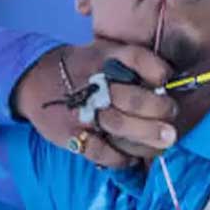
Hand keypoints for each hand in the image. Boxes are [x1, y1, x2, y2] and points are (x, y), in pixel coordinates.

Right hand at [12, 40, 179, 166]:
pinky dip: (121, 157)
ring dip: (147, 136)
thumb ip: (136, 62)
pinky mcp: (70, 135)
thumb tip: (170, 82)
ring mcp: (82, 111)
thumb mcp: (107, 52)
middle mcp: (95, 84)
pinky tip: (133, 157)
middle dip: (159, 109)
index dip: (157, 70)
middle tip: (172, 114)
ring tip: (166, 140)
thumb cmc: (86, 68)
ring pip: (120, 127)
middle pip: (133, 99)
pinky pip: (101, 151)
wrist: (37, 80)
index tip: (166, 80)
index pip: (136, 59)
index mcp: (106, 57)